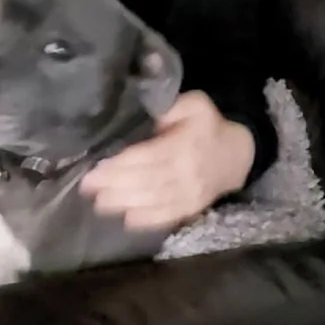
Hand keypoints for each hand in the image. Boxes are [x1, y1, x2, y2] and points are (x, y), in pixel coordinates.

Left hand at [81, 90, 256, 231]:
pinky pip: (167, 217)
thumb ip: (172, 105)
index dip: (119, 166)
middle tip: (88, 189)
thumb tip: (151, 111)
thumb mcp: (196, 104)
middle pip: (145, 181)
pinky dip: (147, 220)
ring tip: (100, 204)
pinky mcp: (190, 208)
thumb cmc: (207, 126)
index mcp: (184, 144)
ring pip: (153, 201)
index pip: (147, 157)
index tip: (95, 170)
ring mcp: (189, 194)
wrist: (236, 155)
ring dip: (124, 204)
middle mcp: (186, 172)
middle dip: (114, 186)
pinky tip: (127, 219)